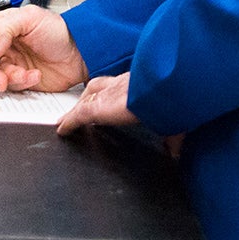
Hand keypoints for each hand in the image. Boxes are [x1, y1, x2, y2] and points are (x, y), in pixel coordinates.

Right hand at [0, 6, 87, 93]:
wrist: (80, 52)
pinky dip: (21, 84)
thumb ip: (5, 28)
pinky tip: (35, 75)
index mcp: (1, 26)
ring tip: (25, 74)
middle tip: (4, 74)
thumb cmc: (59, 31)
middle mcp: (1, 46)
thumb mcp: (32, 18)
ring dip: (8, 78)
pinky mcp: (19, 80)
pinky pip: (9, 87)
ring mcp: (9, 64)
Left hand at [57, 73, 184, 156]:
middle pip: (96, 90)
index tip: (109, 101)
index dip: (110, 93)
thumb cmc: (171, 98)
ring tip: (66, 121)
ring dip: (76, 111)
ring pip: (84, 102)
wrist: (165, 89)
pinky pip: (76, 117)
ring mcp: (105, 95)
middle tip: (83, 108)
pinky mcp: (96, 108)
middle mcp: (118, 87)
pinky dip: (68, 124)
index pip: (119, 88)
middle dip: (89, 98)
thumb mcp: (171, 119)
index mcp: (137, 87)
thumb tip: (177, 153)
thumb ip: (172, 136)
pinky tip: (61, 131)